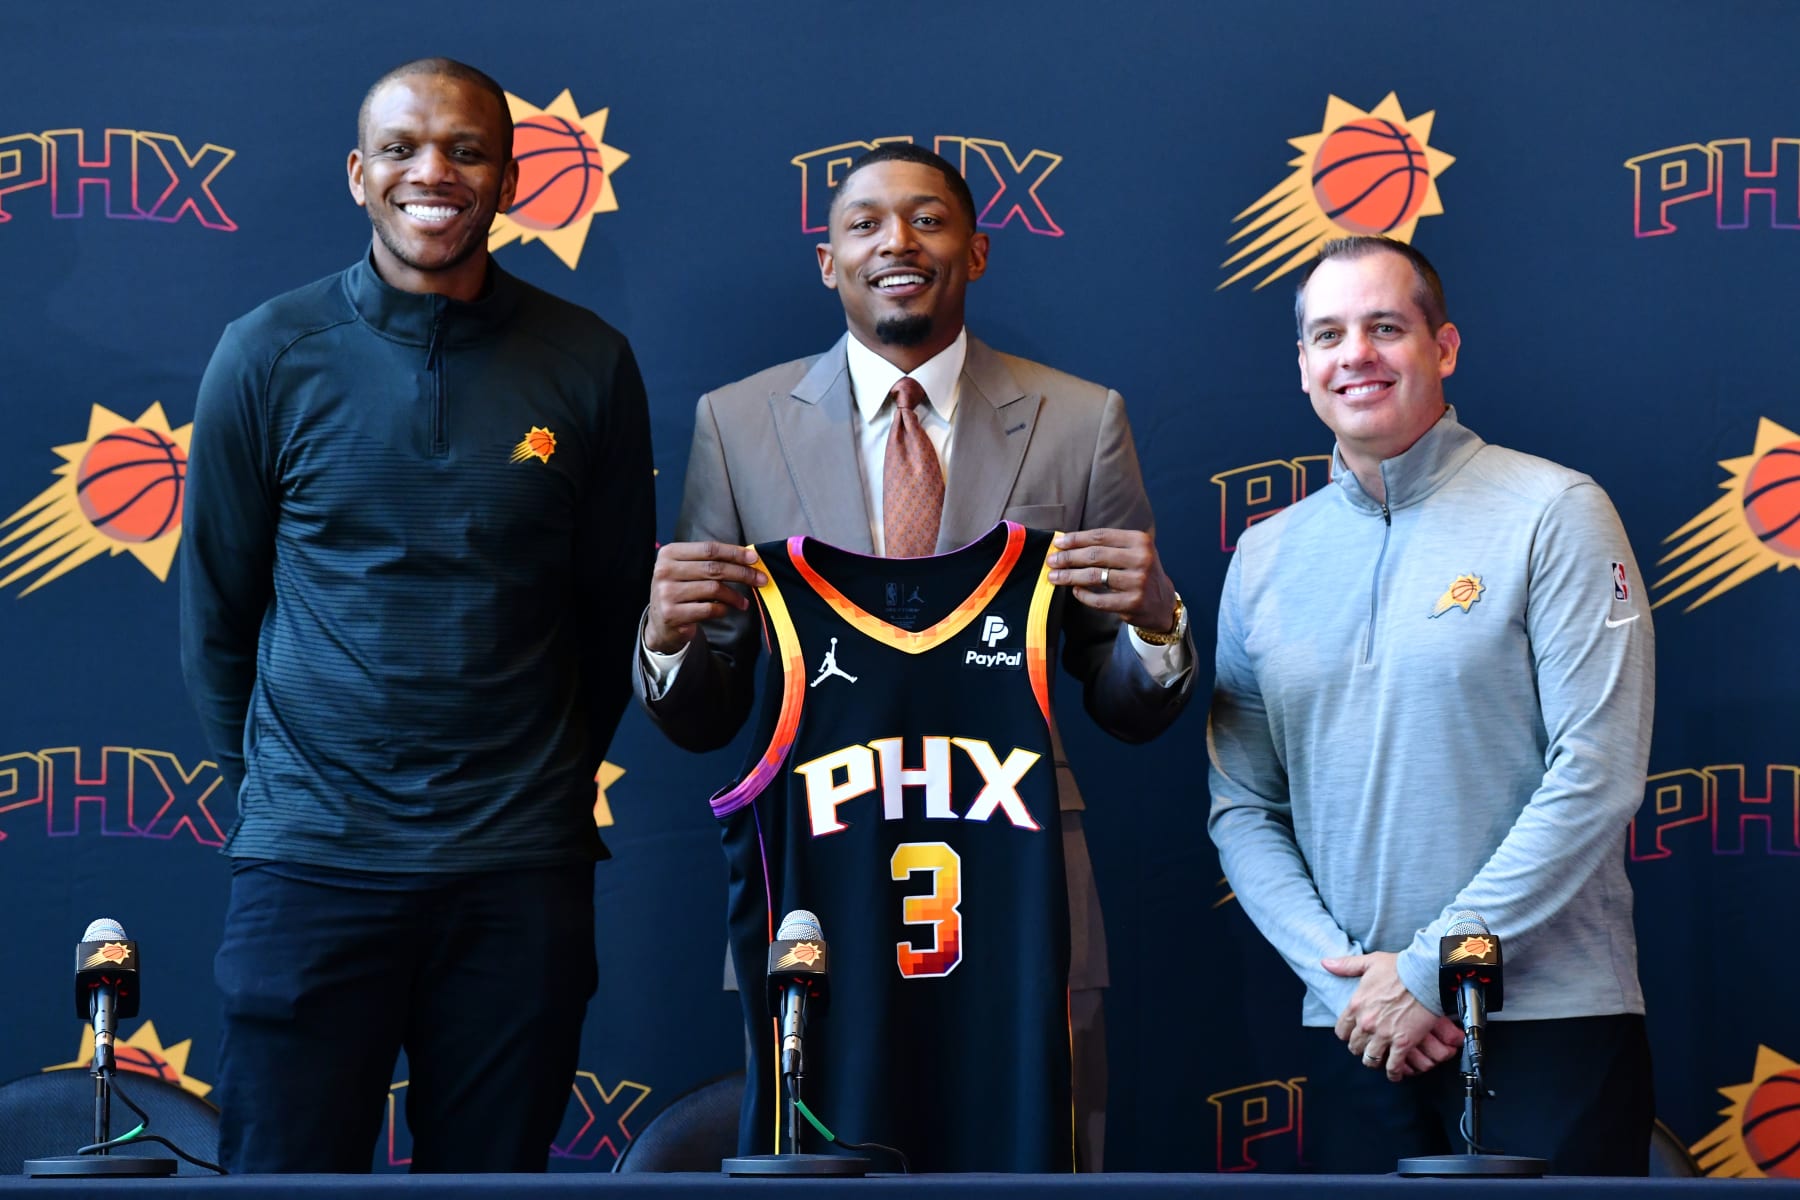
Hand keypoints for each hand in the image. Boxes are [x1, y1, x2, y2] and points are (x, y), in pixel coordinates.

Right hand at [644, 541, 766, 653]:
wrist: (660, 623)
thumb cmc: (680, 591)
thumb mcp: (687, 570)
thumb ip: (709, 562)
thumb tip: (748, 558)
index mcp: (669, 553)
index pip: (709, 549)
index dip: (734, 553)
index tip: (754, 558)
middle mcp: (664, 571)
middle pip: (713, 568)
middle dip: (742, 573)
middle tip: (761, 579)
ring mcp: (666, 593)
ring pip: (714, 589)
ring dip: (735, 596)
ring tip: (744, 602)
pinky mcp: (672, 614)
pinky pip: (709, 609)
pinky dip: (722, 609)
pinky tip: (725, 610)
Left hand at [1047, 528, 1177, 632]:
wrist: (1162, 604)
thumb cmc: (1140, 573)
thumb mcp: (1134, 552)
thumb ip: (1108, 546)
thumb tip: (1068, 544)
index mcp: (1140, 541)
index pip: (1101, 536)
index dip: (1076, 539)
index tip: (1058, 543)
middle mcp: (1141, 559)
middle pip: (1095, 555)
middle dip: (1068, 557)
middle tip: (1052, 561)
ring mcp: (1138, 582)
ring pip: (1094, 576)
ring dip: (1069, 576)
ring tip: (1054, 576)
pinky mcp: (1132, 603)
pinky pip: (1098, 600)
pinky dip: (1083, 595)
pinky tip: (1075, 591)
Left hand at [1324, 951, 1463, 1081]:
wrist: (1425, 975)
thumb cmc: (1399, 967)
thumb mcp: (1369, 962)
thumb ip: (1346, 966)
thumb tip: (1325, 962)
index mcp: (1356, 1005)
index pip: (1341, 1030)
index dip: (1347, 1034)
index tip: (1353, 1035)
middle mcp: (1366, 1023)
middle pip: (1355, 1046)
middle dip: (1360, 1048)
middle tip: (1368, 1047)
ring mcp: (1384, 1035)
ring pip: (1371, 1059)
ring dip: (1374, 1061)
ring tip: (1379, 1060)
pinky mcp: (1403, 1044)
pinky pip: (1393, 1066)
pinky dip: (1393, 1073)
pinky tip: (1395, 1073)